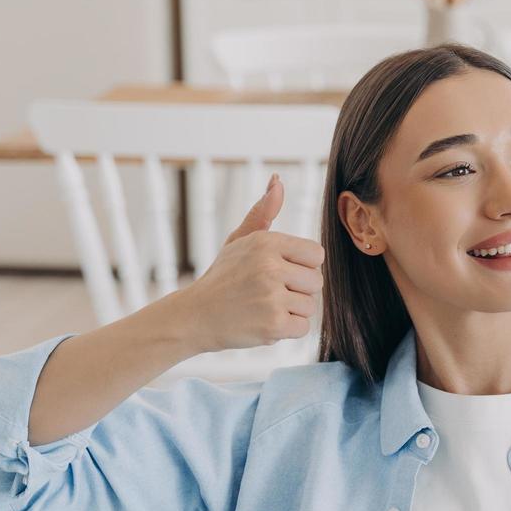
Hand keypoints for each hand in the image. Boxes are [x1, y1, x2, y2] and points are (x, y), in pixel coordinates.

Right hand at [174, 174, 324, 352]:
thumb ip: (262, 213)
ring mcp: (271, 296)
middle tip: (269, 293)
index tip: (281, 272)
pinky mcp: (273, 324)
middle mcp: (270, 266)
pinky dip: (287, 330)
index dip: (302, 267)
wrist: (194, 316)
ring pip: (310, 306)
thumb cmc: (223, 277)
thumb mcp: (239, 240)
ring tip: (264, 307)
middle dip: (298, 290)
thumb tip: (277, 180)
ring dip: (292, 311)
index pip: (316, 254)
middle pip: (317, 282)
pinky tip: (264, 322)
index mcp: (267, 242)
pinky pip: (303, 327)